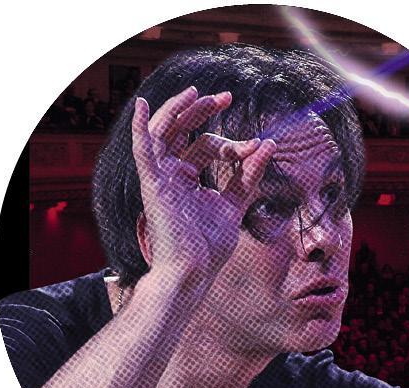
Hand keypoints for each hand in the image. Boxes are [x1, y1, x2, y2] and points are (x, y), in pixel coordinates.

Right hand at [131, 86, 275, 282]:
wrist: (194, 273)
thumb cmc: (208, 248)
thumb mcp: (235, 204)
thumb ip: (249, 175)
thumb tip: (268, 143)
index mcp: (188, 179)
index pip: (208, 146)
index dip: (234, 143)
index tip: (257, 147)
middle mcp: (172, 174)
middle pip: (183, 130)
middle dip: (203, 111)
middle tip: (226, 97)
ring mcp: (160, 178)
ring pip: (163, 132)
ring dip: (178, 109)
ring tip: (196, 93)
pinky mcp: (153, 184)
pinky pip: (142, 150)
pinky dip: (140, 127)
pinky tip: (141, 105)